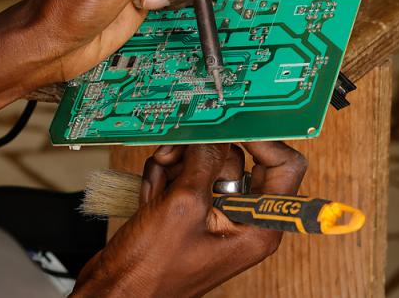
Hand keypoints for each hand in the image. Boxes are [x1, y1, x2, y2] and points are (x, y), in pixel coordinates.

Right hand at [74, 142, 306, 297]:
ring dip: (176, 167)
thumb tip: (215, 132)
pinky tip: (151, 197)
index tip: (235, 118)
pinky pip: (185, 176)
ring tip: (158, 189)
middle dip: (200, 154)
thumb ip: (203, 161)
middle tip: (175, 156)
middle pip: (235, 159)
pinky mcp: (192, 213)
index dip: (262, 138)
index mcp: (258, 226)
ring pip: (204, 164)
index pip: (284, 166)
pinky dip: (165, 179)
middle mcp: (243, 220)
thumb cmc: (149, 273)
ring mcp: (216, 216)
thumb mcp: (182, 206)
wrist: (114, 293)